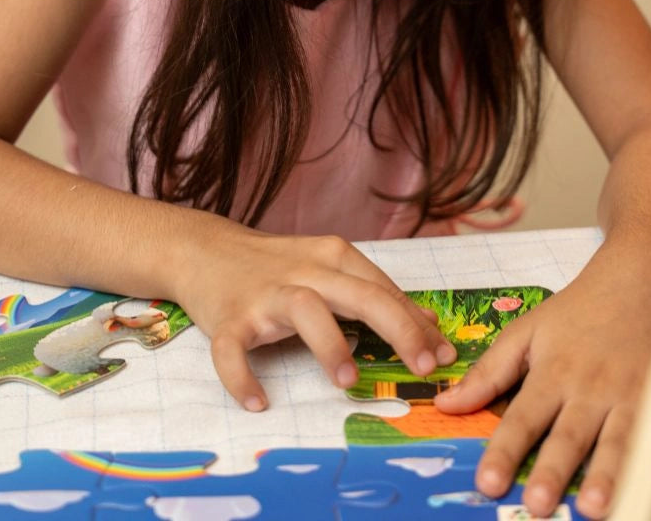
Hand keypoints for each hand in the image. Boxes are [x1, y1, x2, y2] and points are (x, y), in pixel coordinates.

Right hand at [171, 216, 455, 409]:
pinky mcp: (227, 318)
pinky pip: (233, 349)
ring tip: (347, 383)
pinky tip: (259, 401)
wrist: (205, 250)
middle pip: (358, 293)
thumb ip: (374, 292)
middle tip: (425, 367)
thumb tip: (428, 323)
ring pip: (303, 309)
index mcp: (332, 256)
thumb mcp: (329, 267)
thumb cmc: (275, 265)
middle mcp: (303, 271)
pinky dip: (243, 377)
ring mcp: (264, 294)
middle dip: (396, 328)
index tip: (445, 356)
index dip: (417, 323)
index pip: (383, 289)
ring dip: (329, 344)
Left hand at [434, 255, 650, 518]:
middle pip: (568, 436)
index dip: (504, 451)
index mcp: (553, 371)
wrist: (637, 279)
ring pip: (616, 442)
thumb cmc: (579, 310)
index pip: (523, 417)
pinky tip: (641, 489)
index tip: (487, 482)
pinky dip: (648, 465)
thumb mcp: (527, 332)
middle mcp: (590, 388)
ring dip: (605, 477)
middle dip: (553, 471)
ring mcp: (628, 397)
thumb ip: (489, 372)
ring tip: (592, 509)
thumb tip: (447, 405)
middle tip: (536, 505)